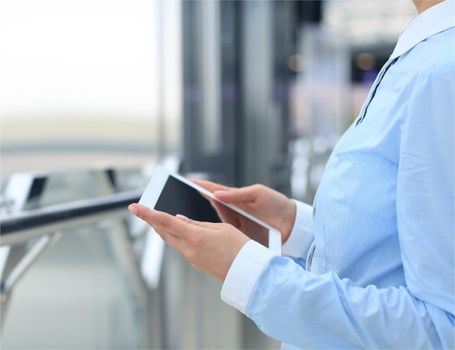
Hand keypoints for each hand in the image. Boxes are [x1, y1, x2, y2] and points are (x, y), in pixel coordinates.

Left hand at [128, 203, 248, 282]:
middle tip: (145, 210)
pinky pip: (183, 248)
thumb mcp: (221, 228)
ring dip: (165, 229)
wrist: (249, 274)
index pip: (165, 222)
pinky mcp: (198, 264)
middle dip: (153, 221)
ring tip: (162, 218)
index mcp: (194, 237)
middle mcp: (189, 250)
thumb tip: (181, 220)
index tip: (134, 207)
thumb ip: (198, 224)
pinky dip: (179, 237)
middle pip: (164, 233)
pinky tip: (184, 232)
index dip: (147, 214)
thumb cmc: (240, 247)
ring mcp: (192, 259)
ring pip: (173, 241)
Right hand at [193, 180, 295, 242]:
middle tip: (178, 199)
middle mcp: (233, 208)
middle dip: (194, 200)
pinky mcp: (238, 233)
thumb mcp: (257, 194)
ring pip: (213, 218)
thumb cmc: (276, 204)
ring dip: (200, 216)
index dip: (200, 185)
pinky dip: (211, 230)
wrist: (291, 224)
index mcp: (237, 195)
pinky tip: (201, 231)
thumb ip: (237, 194)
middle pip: (210, 204)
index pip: (214, 189)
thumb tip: (216, 194)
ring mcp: (235, 221)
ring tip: (183, 215)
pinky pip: (221, 230)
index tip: (186, 181)